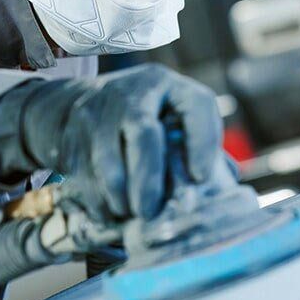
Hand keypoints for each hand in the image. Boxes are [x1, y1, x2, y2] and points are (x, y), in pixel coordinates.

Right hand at [0, 64, 223, 220]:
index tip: (202, 178)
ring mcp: (96, 113)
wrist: (80, 104)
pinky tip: (110, 213)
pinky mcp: (72, 135)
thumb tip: (228, 184)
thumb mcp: (172, 116)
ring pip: (107, 160)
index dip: (203, 142)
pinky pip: (83, 175)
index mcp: (166, 85)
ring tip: (133, 215)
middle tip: (152, 211)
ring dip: (120, 196)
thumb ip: (199, 145)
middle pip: (142, 132)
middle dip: (148, 178)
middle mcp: (131, 93)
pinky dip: (97, 201)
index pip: (195, 105)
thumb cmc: (143, 118)